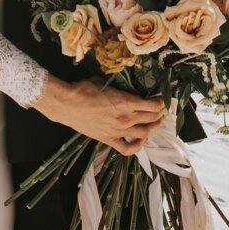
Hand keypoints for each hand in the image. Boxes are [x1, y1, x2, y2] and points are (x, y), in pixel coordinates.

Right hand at [32, 79, 165, 156]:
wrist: (66, 104)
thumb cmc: (82, 89)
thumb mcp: (103, 81)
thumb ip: (119, 86)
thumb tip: (126, 84)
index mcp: (126, 102)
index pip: (153, 105)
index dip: (162, 102)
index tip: (163, 98)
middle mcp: (126, 118)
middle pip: (152, 118)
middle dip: (160, 113)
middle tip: (162, 109)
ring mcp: (119, 130)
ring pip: (145, 133)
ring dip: (154, 127)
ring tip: (157, 122)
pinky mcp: (109, 139)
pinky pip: (129, 148)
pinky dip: (138, 146)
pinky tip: (141, 140)